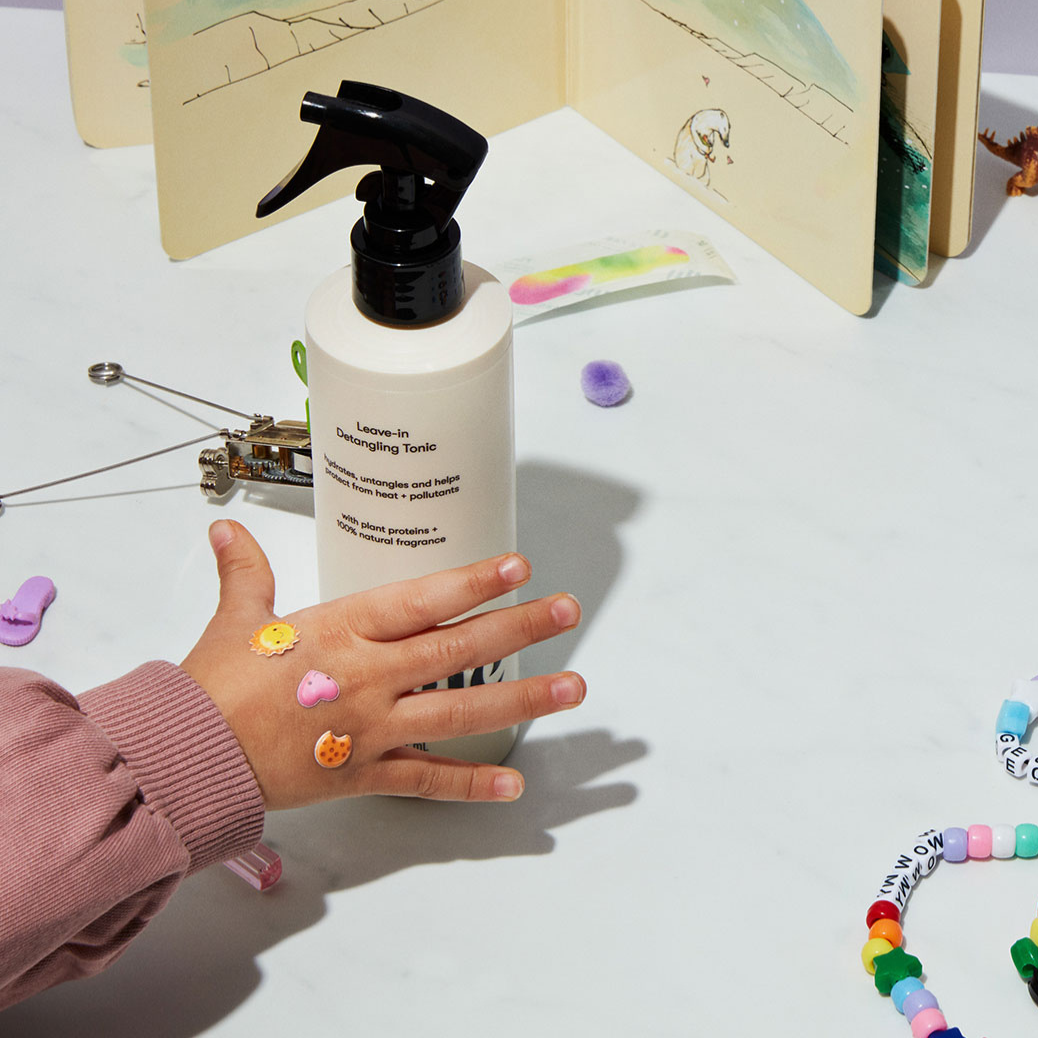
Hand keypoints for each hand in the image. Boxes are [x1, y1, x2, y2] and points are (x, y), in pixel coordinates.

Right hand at [181, 520, 585, 809]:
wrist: (187, 758)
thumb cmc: (213, 688)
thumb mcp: (236, 621)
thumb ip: (247, 573)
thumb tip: (228, 533)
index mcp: (342, 631)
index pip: (422, 599)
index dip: (474, 581)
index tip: (517, 567)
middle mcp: (369, 676)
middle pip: (459, 648)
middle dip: (520, 627)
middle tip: (567, 611)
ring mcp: (373, 728)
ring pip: (460, 710)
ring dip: (522, 698)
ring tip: (571, 687)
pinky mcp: (365, 773)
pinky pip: (428, 781)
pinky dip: (471, 783)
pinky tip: (514, 783)